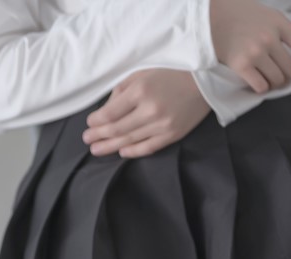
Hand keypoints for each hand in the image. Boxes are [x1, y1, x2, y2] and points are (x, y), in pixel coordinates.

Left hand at [82, 68, 212, 157]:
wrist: (203, 82)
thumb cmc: (170, 74)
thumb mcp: (142, 72)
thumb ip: (123, 90)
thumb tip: (108, 109)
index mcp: (139, 90)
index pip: (110, 112)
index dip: (97, 121)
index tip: (88, 125)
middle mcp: (149, 110)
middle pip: (117, 129)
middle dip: (99, 136)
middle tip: (87, 141)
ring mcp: (161, 125)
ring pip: (130, 140)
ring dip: (111, 146)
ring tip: (97, 150)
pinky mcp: (172, 135)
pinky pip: (148, 147)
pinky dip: (133, 152)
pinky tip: (122, 153)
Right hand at [209, 0, 290, 91]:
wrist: (210, 18)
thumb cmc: (238, 14)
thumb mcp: (264, 11)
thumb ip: (281, 22)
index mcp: (277, 23)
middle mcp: (269, 38)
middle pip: (290, 70)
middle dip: (287, 77)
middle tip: (280, 78)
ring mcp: (255, 52)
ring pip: (277, 81)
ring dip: (274, 84)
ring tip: (267, 80)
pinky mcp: (242, 65)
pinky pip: (261, 87)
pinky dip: (261, 88)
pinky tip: (257, 82)